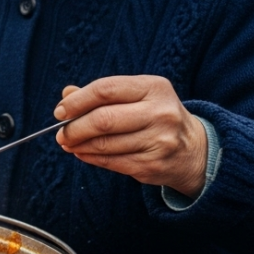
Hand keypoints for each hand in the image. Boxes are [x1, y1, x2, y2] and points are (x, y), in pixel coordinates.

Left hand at [53, 76, 207, 197]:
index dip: (76, 102)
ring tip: (69, 143)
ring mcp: (160, 141)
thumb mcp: (136, 96)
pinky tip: (82, 152)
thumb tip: (67, 94)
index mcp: (154, 88)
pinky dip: (90, 157)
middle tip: (61, 133)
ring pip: (105, 144)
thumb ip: (101, 94)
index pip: (105, 90)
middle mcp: (161, 113)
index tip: (60, 112)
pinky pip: (111, 162)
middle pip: (103, 120)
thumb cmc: (154, 115)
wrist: (194, 149)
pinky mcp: (153, 165)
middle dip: (74, 128)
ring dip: (79, 145)